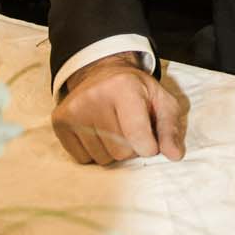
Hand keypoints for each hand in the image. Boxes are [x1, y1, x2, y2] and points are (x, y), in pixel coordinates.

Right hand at [52, 57, 185, 165]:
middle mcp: (94, 96)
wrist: (102, 74)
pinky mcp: (59, 122)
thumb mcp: (162, 102)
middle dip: (131, 148)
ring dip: (112, 151)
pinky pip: (83, 159)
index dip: (149, 147)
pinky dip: (94, 152)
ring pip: (102, 159)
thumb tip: (175, 156)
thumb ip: (170, 128)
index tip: (151, 144)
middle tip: (130, 129)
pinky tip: (97, 133)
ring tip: (114, 128)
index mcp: (124, 87)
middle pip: (120, 152)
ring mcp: (73, 110)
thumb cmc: (137, 91)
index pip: (137, 134)